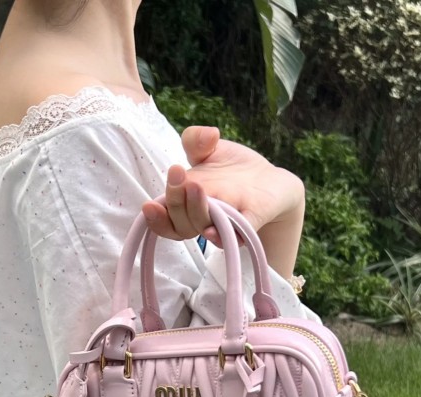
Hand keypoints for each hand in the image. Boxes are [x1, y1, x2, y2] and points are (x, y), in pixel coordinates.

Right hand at [142, 126, 304, 278]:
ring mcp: (226, 222)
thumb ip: (197, 140)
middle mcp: (202, 217)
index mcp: (185, 203)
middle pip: (180, 223)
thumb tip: (207, 135)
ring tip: (196, 187)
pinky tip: (213, 232)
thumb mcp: (211, 149)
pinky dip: (223, 237)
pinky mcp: (250, 222)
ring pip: (202, 228)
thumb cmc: (233, 169)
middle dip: (175, 202)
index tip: (150, 203)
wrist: (270, 181)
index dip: (155, 215)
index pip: (165, 217)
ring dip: (195, 211)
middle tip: (180, 177)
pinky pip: (236, 236)